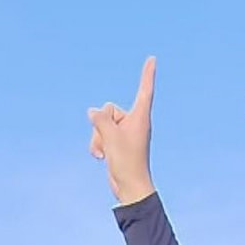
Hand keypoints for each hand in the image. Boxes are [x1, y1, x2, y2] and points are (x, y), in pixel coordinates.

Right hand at [88, 57, 156, 204]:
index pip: (145, 90)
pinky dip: (98, 144)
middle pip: (109, 110)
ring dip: (98, 138)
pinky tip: (101, 156)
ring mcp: (124, 133)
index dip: (147, 74)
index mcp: (140, 117)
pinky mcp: (117, 143)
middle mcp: (133, 122)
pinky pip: (101, 135)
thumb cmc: (127, 162)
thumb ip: (100, 119)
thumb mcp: (110, 136)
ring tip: (105, 152)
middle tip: (110, 142)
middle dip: (102, 125)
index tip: (152, 59)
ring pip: (101, 124)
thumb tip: (92, 111)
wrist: (129, 186)